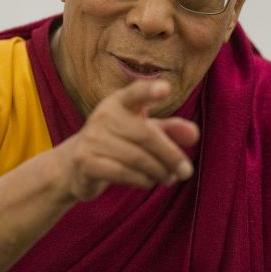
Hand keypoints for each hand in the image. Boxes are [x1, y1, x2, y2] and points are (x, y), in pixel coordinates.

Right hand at [53, 80, 199, 201]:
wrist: (76, 163)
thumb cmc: (119, 142)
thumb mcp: (145, 131)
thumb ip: (170, 130)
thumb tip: (194, 134)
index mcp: (120, 102)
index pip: (136, 93)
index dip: (149, 90)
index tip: (166, 89)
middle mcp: (104, 115)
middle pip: (146, 135)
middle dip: (170, 156)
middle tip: (186, 172)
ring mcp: (92, 138)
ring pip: (136, 158)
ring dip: (158, 171)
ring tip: (168, 178)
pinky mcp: (85, 161)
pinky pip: (122, 173)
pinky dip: (141, 180)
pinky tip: (148, 182)